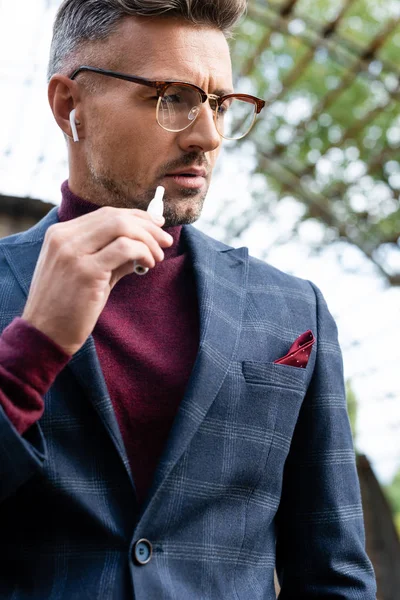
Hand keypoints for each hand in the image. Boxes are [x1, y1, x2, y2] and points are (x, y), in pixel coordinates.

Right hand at [22, 207, 172, 355]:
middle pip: (116, 217)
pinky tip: (148, 265)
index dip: (136, 216)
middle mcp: (64, 238)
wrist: (45, 334)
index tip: (157, 224)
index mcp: (60, 234)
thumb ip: (111, 256)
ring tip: (158, 256)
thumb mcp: (86, 273)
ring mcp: (73, 253)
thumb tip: (143, 244)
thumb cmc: (66, 306)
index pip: (106, 213)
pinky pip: (124, 249)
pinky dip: (143, 252)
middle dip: (148, 226)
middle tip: (166, 240)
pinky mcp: (86, 271)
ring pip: (121, 227)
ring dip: (149, 240)